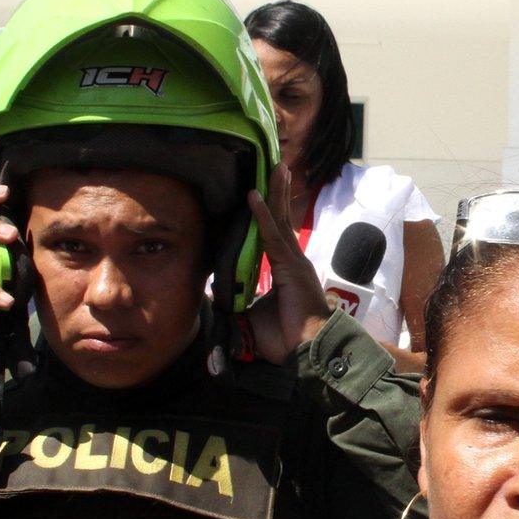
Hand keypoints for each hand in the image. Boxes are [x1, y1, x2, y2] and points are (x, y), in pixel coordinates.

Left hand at [245, 164, 331, 364]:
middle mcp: (293, 259)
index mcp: (286, 268)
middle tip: (276, 167)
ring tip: (275, 168)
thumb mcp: (252, 316)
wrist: (307, 351)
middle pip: (283, 217)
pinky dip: (263, 215)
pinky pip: (273, 236)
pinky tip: (253, 197)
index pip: (275, 233)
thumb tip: (210, 302)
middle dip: (279, 192)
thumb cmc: (285, 337)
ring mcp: (294, 261)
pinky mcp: (291, 267)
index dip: (270, 211)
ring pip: (281, 219)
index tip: (265, 190)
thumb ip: (234, 304)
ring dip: (275, 193)